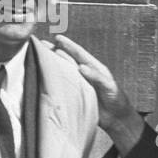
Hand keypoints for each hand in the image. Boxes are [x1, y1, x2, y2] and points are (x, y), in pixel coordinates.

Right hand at [52, 34, 145, 156]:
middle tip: (42, 44)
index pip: (79, 53)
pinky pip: (64, 85)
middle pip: (68, 59)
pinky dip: (55, 79)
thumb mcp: (108, 86)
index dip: (68, 45)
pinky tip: (46, 77)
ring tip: (40, 57)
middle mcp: (86, 74)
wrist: (117, 119)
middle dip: (56, 50)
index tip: (57, 38)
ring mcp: (80, 83)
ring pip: (65, 70)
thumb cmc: (116, 100)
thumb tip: (81, 67)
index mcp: (94, 68)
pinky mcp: (77, 94)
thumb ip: (96, 76)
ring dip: (54, 63)